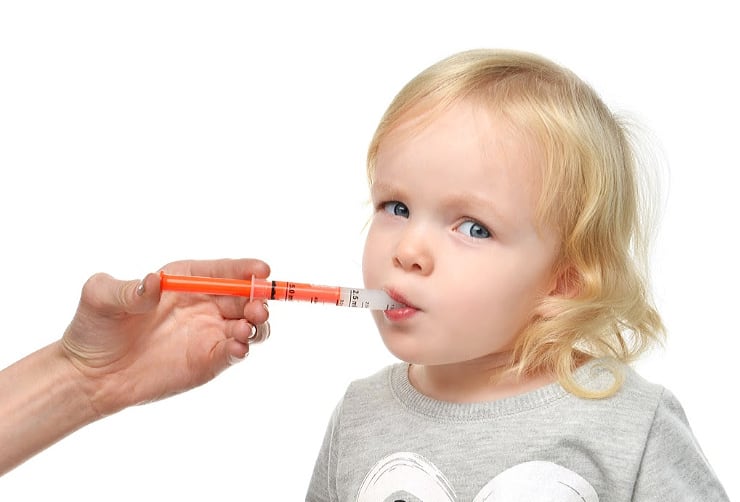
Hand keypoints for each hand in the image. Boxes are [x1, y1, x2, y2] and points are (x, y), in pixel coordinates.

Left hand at [62, 258, 270, 416]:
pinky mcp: (209, 361)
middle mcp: (204, 304)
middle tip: (257, 307)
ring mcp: (209, 333)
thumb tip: (154, 282)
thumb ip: (128, 289)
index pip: (224, 270)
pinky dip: (243, 349)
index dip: (246, 269)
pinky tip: (236, 348)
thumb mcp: (100, 298)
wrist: (89, 375)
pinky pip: (235, 352)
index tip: (262, 270)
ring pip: (249, 324)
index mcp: (185, 280)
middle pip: (245, 296)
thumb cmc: (94, 328)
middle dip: (259, 298)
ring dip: (258, 324)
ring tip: (248, 328)